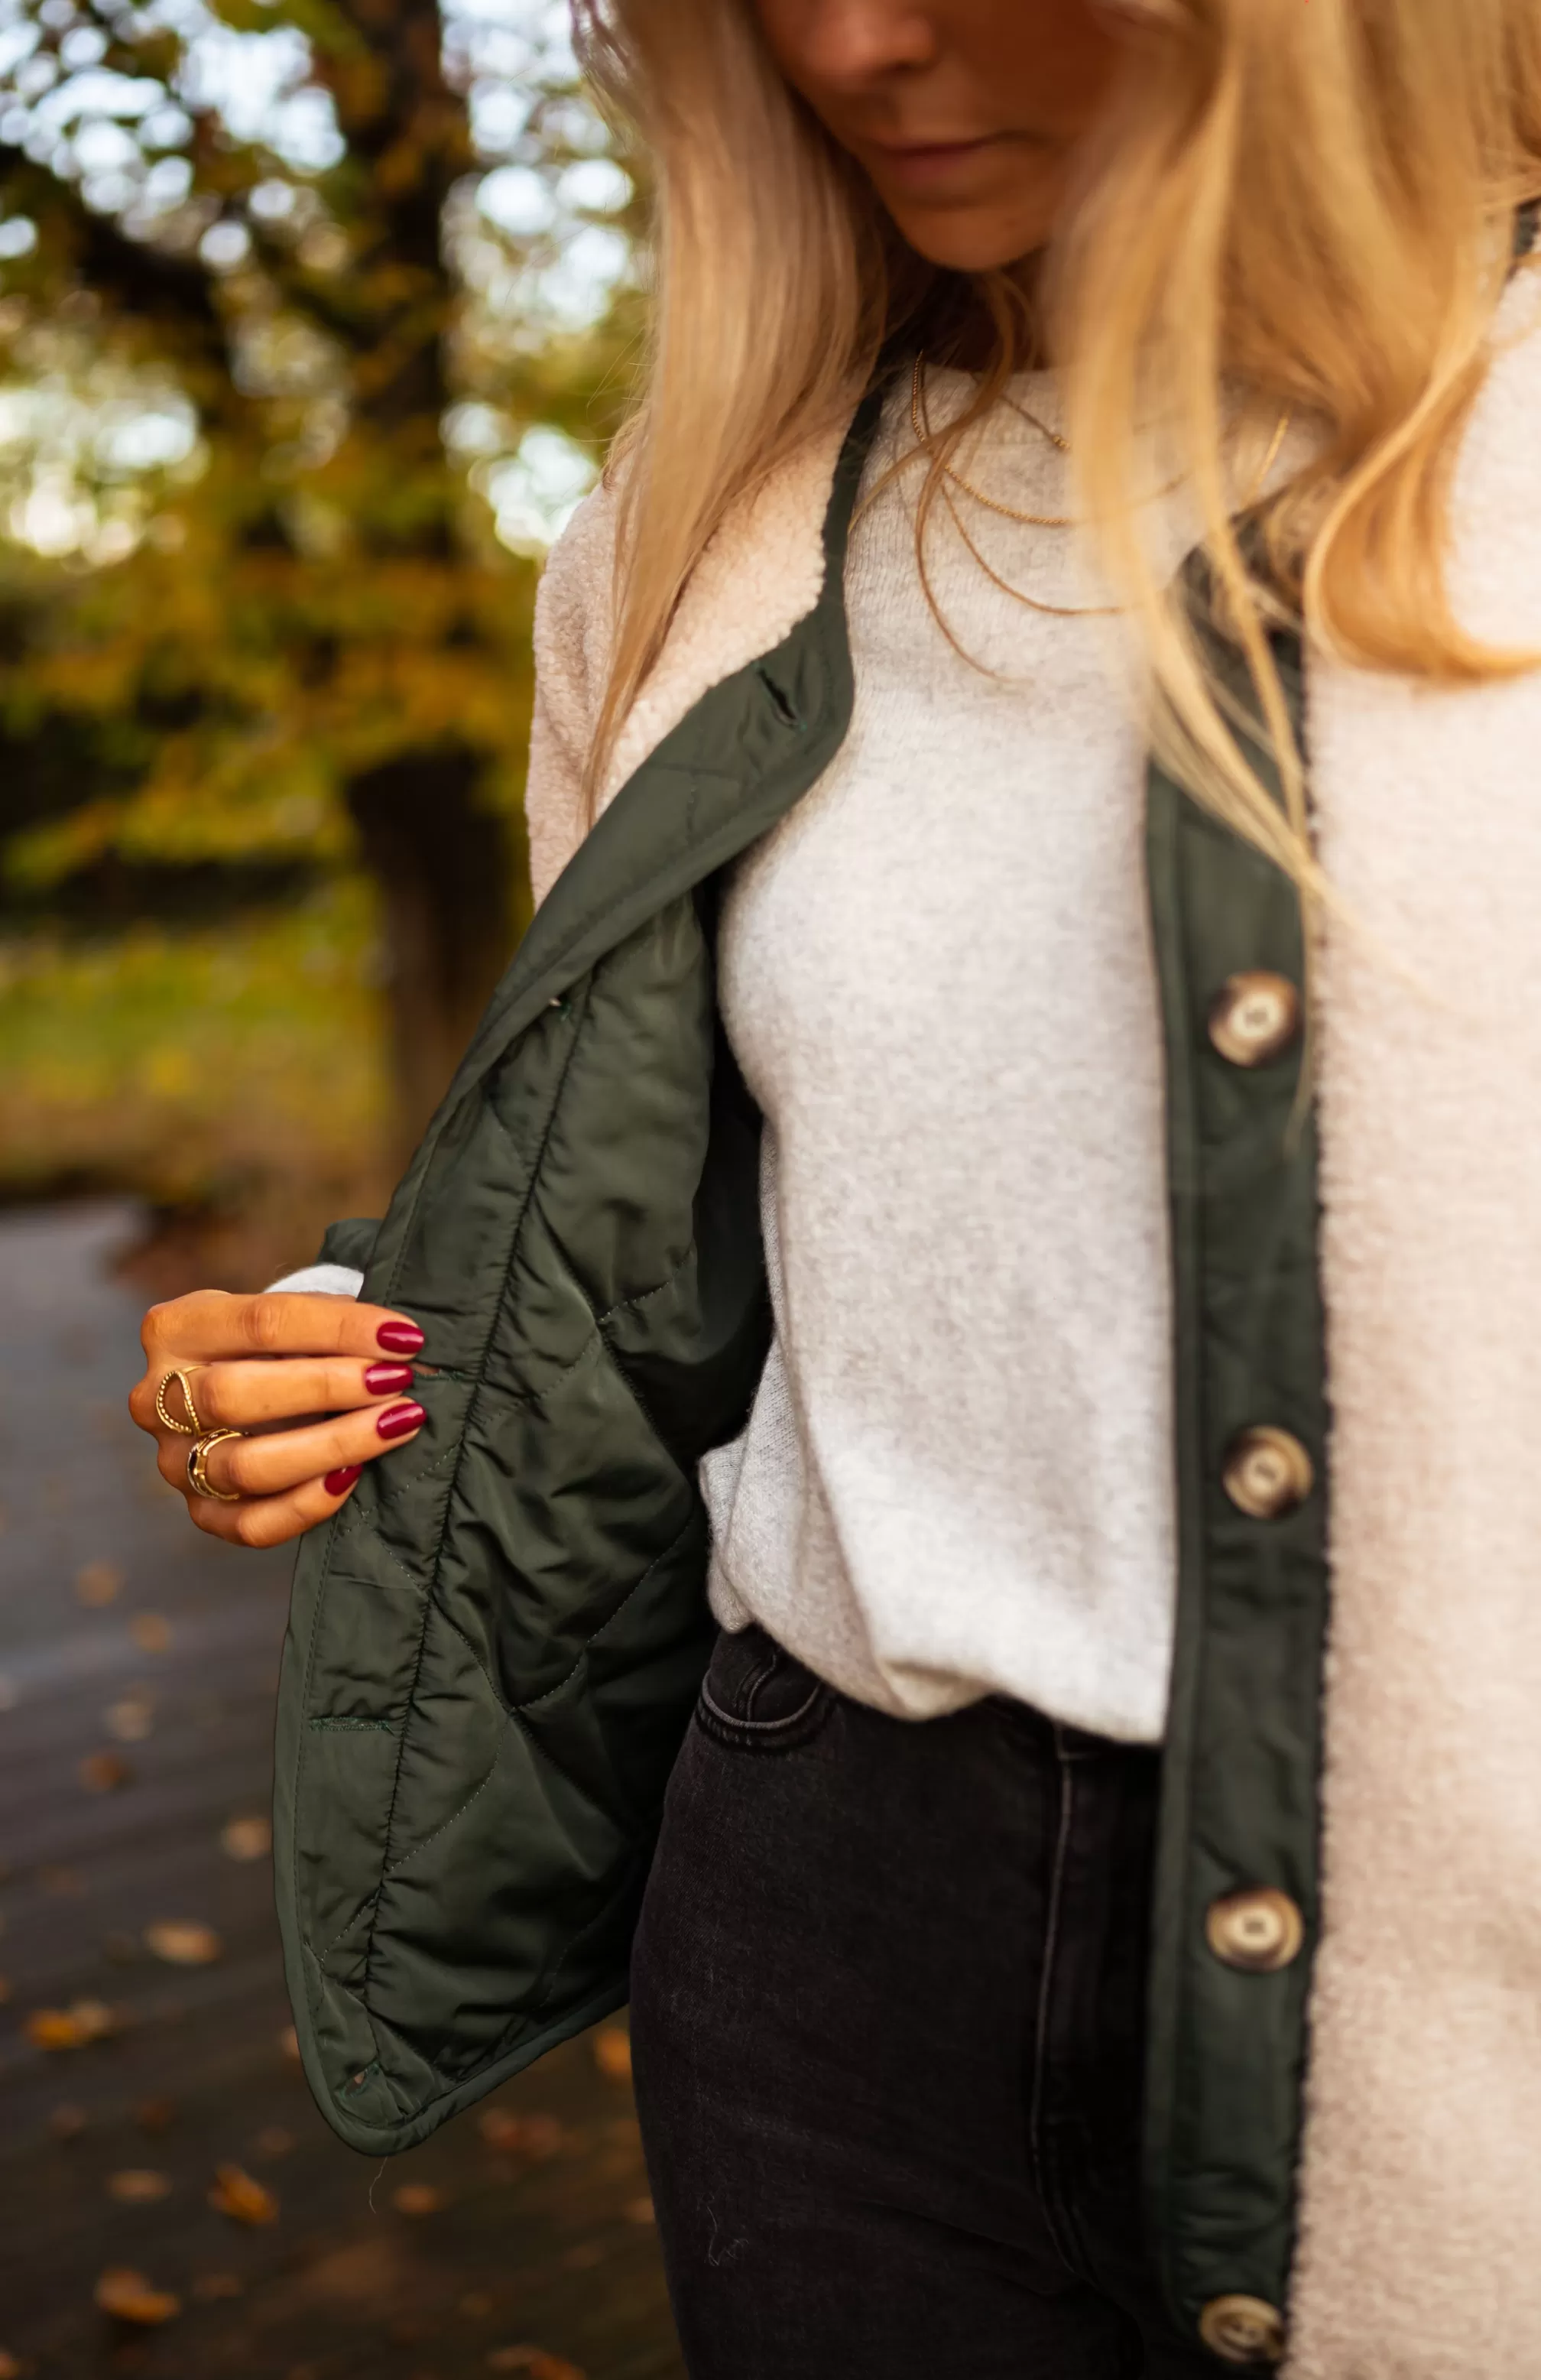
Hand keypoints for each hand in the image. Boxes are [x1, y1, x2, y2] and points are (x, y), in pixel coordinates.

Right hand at [129, 1289, 430, 1548]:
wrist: (250, 1387)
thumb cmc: (280, 1344)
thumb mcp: (292, 1316)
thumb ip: (337, 1324)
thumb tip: (404, 1346)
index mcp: (175, 1329)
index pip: (260, 1323)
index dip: (339, 1329)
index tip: (403, 1337)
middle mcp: (156, 1398)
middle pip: (235, 1395)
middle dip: (328, 1387)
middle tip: (396, 1382)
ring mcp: (174, 1461)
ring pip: (246, 1465)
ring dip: (333, 1444)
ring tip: (396, 1424)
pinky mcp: (201, 1512)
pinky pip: (252, 1524)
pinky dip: (309, 1503)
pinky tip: (354, 1475)